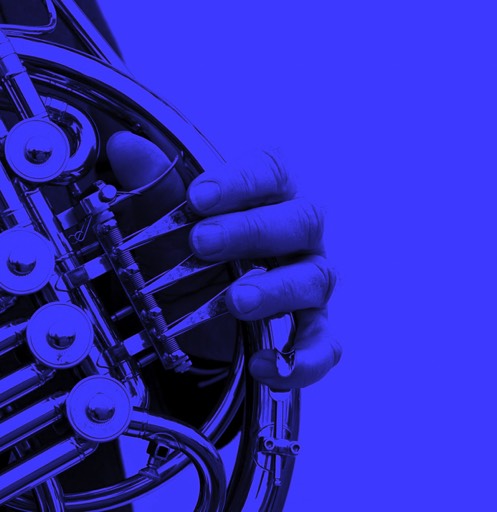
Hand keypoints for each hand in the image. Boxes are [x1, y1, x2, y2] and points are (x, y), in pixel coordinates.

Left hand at [107, 133, 340, 388]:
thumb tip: (125, 148)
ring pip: (315, 279)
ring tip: (236, 299)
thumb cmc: (205, 242)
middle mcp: (301, 234)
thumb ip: (157, 181)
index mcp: (274, 194)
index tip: (199, 196)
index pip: (273, 172)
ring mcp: (310, 280)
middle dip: (252, 231)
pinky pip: (323, 344)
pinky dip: (301, 360)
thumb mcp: (177, 213)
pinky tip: (263, 366)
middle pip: (303, 219)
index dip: (241, 182)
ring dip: (276, 289)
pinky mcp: (312, 325)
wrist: (215, 290)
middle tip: (203, 243)